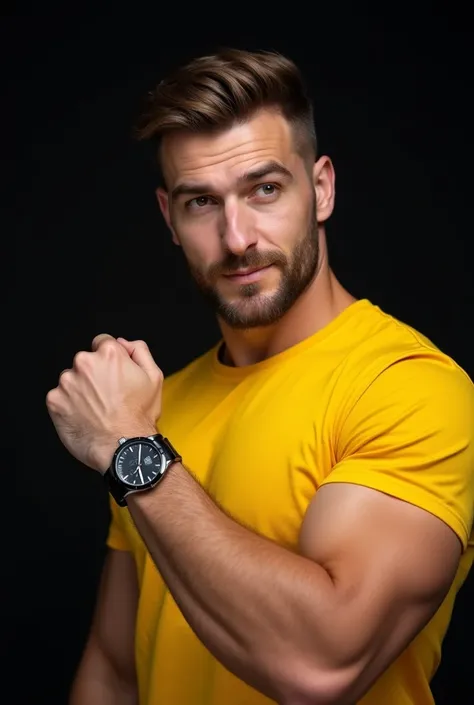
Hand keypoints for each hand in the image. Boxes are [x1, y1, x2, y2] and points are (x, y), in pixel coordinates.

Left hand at [46, 334, 162, 472]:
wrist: (122, 448)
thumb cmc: (138, 417)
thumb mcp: (154, 377)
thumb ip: (139, 351)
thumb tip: (124, 343)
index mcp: (109, 354)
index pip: (102, 343)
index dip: (110, 360)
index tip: (112, 376)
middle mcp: (85, 363)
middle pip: (85, 361)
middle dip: (94, 375)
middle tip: (107, 396)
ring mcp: (67, 382)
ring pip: (71, 379)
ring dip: (80, 390)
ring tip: (96, 409)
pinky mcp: (54, 400)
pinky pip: (60, 397)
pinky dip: (69, 405)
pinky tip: (85, 416)